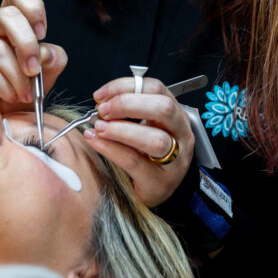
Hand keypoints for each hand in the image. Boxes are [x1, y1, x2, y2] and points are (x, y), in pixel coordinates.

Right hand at [0, 0, 66, 138]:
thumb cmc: (17, 87)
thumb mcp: (44, 73)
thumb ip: (52, 59)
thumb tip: (47, 54)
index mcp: (8, 19)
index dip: (33, 7)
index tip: (43, 33)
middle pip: (7, 16)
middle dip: (27, 45)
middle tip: (35, 71)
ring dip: (18, 77)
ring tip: (25, 93)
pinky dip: (4, 87)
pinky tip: (10, 95)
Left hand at [85, 76, 194, 207]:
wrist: (157, 191)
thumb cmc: (148, 155)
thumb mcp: (144, 127)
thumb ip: (128, 112)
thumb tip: (101, 102)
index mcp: (176, 114)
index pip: (156, 88)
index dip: (125, 86)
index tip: (101, 95)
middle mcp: (181, 133)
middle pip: (163, 108)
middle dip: (127, 104)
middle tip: (102, 110)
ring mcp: (175, 159)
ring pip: (155, 139)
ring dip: (121, 130)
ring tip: (99, 128)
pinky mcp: (160, 181)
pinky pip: (136, 162)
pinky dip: (112, 149)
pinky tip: (97, 142)